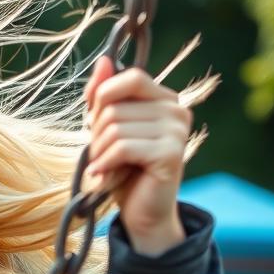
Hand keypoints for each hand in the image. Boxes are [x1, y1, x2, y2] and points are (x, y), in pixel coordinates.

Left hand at [83, 55, 191, 255]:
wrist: (143, 213)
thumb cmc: (123, 170)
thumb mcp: (107, 130)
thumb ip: (103, 97)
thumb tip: (103, 60)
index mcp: (163, 99)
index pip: (129, 78)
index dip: (103, 99)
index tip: (96, 125)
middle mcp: (176, 110)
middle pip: (114, 108)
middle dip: (95, 136)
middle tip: (101, 157)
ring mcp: (177, 130)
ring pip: (114, 129)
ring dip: (98, 153)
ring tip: (104, 168)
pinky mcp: (171, 153)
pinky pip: (122, 148)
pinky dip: (104, 164)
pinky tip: (104, 176)